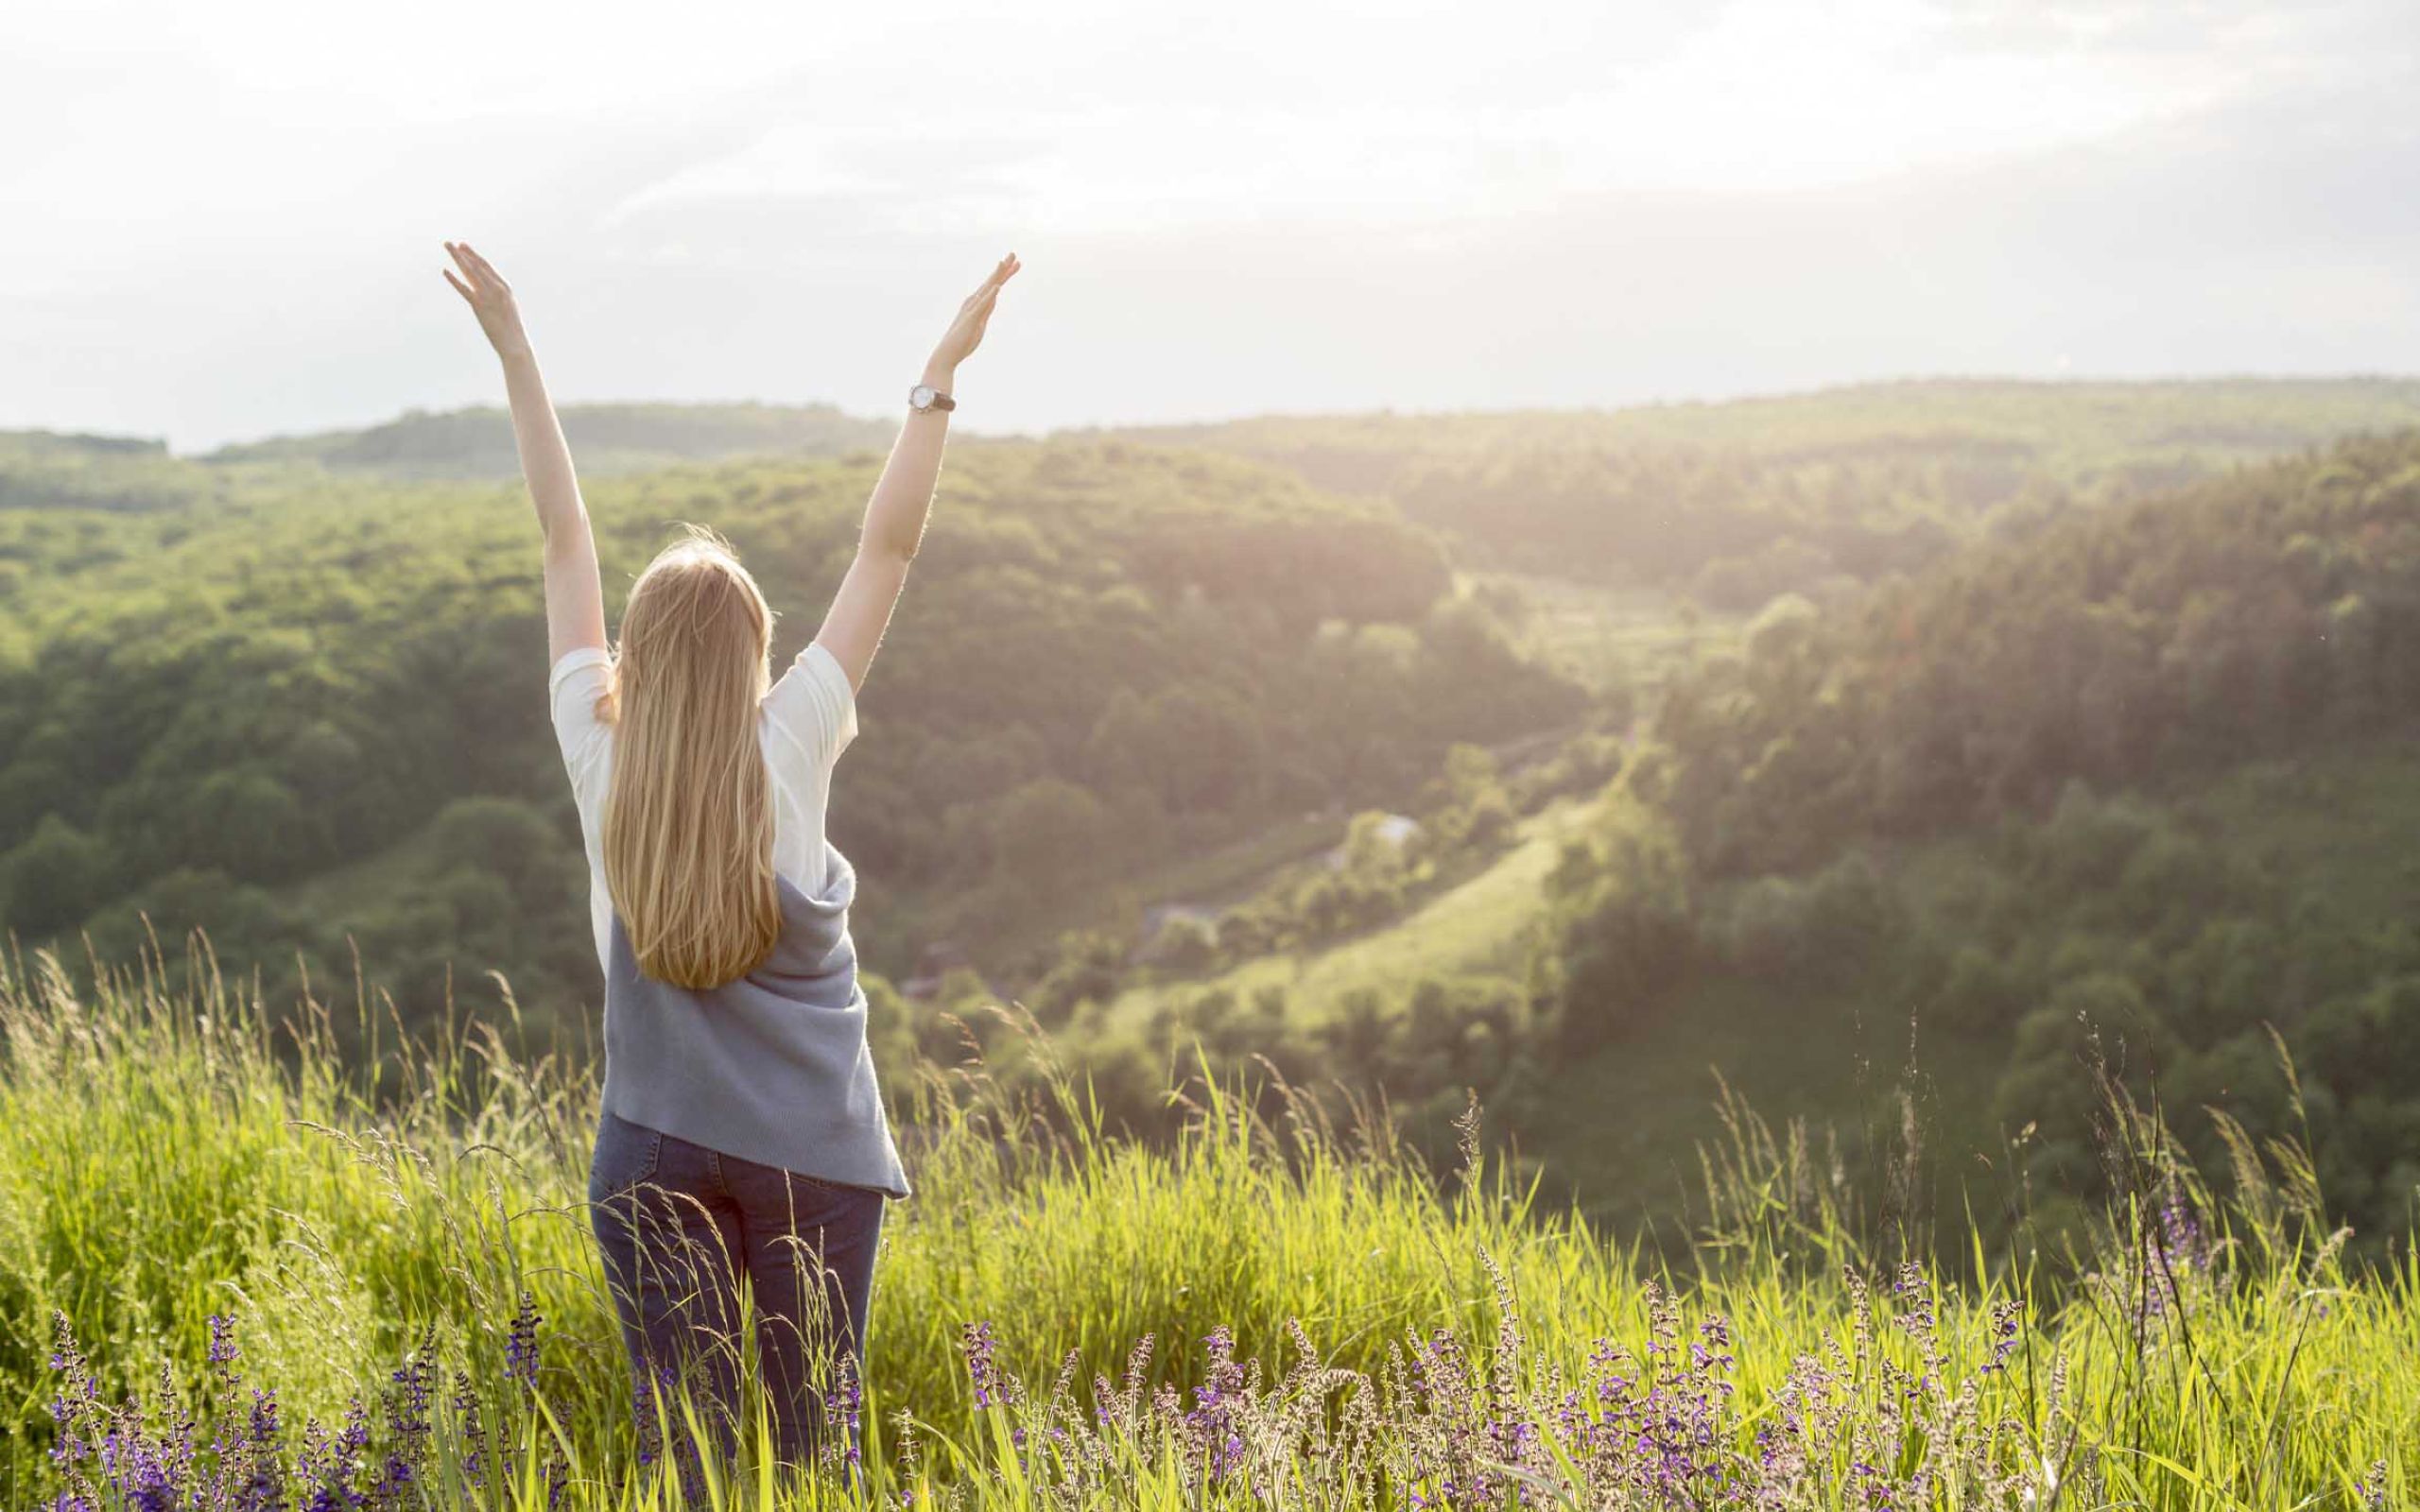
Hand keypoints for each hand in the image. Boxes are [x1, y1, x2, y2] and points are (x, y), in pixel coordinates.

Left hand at [441, 241, 532, 359]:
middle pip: (476, 266)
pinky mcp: (479, 305)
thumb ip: (498, 302)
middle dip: (463, 254)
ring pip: (470, 272)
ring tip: (447, 247)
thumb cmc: (513, 331)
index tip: (463, 248)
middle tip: (450, 244)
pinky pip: (464, 289)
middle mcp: (496, 288)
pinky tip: (445, 271)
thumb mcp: (507, 311)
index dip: (473, 256)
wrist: (515, 343)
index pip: (486, 267)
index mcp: (504, 288)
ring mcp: (488, 295)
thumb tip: (490, 301)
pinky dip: (454, 280)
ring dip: (457, 258)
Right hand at [924, 252, 1019, 388]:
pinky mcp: (971, 319)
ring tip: (1005, 262)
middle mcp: (973, 302)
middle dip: (1003, 268)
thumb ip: (986, 309)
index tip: (1017, 263)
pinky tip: (997, 287)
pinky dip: (990, 295)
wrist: (946, 355)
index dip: (1005, 274)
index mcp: (977, 303)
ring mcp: (971, 309)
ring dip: (996, 276)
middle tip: (1014, 254)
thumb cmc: (963, 341)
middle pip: (992, 282)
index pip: (994, 285)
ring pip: (987, 289)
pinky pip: (982, 306)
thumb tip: (994, 298)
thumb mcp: (980, 322)